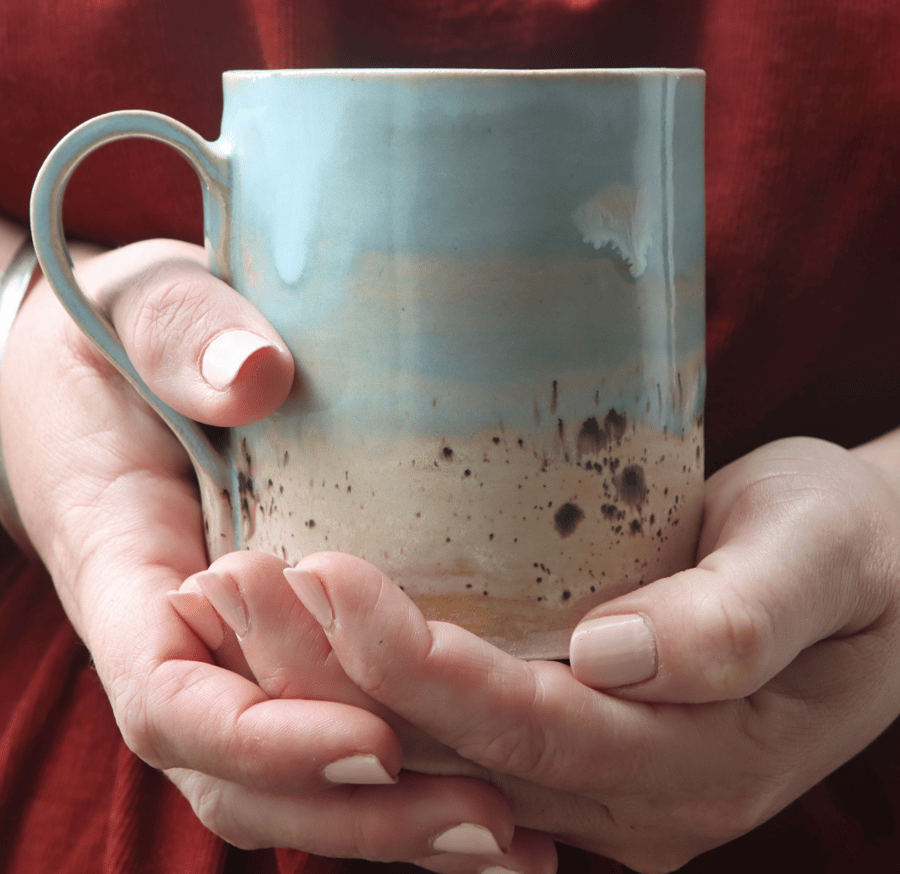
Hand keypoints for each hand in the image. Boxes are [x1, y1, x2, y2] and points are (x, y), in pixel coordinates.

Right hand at [0, 238, 518, 866]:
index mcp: (127, 571)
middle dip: (354, 815)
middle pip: (240, 777)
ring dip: (390, 824)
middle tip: (487, 819)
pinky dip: (396, 782)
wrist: (94, 376)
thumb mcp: (141, 310)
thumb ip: (179, 334)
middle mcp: (175, 640)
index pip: (171, 699)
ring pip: (286, 781)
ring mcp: (226, 654)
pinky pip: (323, 731)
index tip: (374, 737)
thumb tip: (256, 375)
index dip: (261, 739)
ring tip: (517, 839)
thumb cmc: (111, 344)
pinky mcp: (276, 646)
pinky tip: (499, 787)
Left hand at [281, 436, 899, 872]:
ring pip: (431, 754)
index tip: (328, 574)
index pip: (525, 727)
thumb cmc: (847, 550)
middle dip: (334, 674)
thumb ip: (736, 619)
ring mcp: (594, 787)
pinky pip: (447, 740)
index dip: (419, 663)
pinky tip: (301, 634)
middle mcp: (631, 800)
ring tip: (235, 600)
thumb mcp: (819, 555)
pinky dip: (363, 690)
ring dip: (324, 684)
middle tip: (236, 581)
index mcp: (694, 762)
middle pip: (453, 752)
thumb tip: (613, 657)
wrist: (874, 584)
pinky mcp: (569, 749)